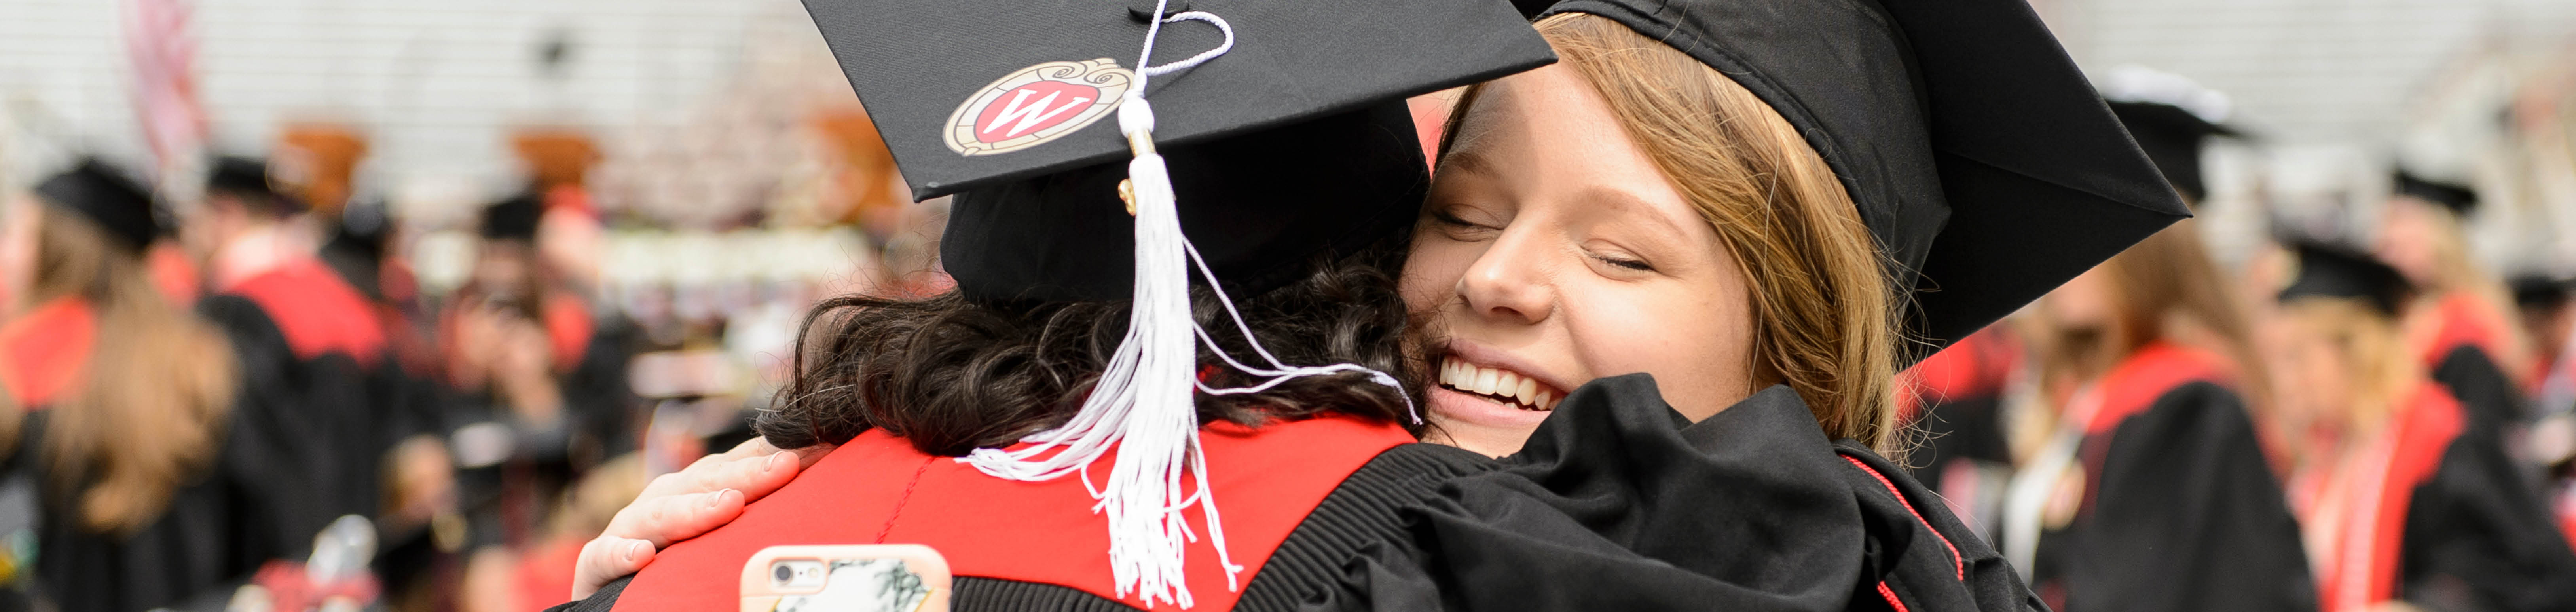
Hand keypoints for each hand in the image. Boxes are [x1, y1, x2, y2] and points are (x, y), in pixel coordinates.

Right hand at [570, 438, 824, 598]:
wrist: (623, 593)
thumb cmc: (683, 559)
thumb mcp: (726, 533)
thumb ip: (762, 511)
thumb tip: (824, 484)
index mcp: (700, 487)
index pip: (742, 464)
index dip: (780, 454)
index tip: (825, 448)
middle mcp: (667, 498)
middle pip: (708, 481)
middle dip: (748, 473)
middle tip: (786, 466)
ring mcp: (630, 527)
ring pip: (660, 511)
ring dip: (694, 509)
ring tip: (729, 506)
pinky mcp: (597, 562)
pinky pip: (605, 555)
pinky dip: (623, 553)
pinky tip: (644, 556)